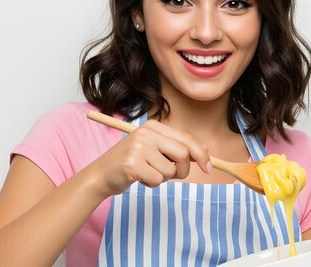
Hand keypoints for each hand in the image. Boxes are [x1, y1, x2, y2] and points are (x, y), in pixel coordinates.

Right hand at [91, 119, 211, 196]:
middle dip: (183, 170)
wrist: (101, 174)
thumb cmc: (132, 163)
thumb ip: (178, 148)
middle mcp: (146, 133)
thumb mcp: (155, 150)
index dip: (201, 154)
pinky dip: (152, 184)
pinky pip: (157, 180)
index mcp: (153, 126)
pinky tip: (140, 178)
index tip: (209, 168)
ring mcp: (138, 147)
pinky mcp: (132, 164)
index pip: (187, 139)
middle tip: (172, 175)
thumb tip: (206, 150)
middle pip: (183, 154)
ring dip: (163, 178)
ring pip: (171, 170)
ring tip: (148, 173)